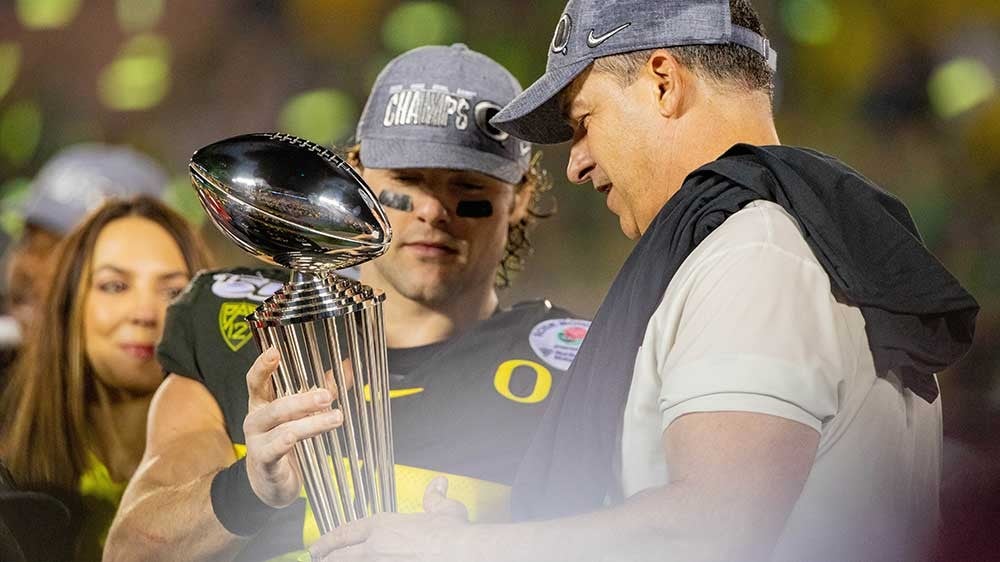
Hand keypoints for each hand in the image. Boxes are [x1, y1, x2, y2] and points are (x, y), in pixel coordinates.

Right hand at [243, 347, 342, 507]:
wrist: (270, 480)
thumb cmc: (284, 437)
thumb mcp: (302, 411)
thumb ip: (324, 388)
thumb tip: (348, 366)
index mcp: (262, 403)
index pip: (257, 381)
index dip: (263, 366)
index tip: (275, 351)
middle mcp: (256, 420)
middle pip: (276, 406)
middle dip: (303, 400)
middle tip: (327, 396)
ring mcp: (258, 442)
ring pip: (284, 429)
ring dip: (311, 423)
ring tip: (336, 418)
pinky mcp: (265, 462)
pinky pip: (277, 450)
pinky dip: (288, 443)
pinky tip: (301, 439)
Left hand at [309, 476, 469, 561]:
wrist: (461, 553)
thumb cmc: (452, 535)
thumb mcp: (445, 511)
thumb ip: (435, 498)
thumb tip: (438, 484)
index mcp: (384, 526)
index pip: (347, 532)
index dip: (329, 540)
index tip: (318, 546)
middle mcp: (374, 547)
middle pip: (339, 554)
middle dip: (324, 557)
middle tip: (316, 559)